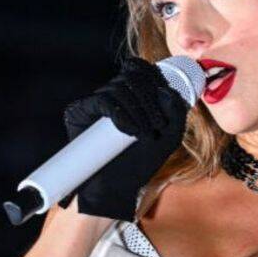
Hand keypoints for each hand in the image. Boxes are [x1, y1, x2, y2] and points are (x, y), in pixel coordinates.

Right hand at [59, 56, 187, 220]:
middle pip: (132, 78)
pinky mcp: (80, 112)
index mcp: (132, 95)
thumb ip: (177, 113)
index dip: (153, 76)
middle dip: (150, 100)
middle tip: (157, 126)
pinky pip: (102, 100)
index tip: (164, 97)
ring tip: (144, 134)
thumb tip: (165, 90)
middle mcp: (112, 94)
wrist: (116, 187)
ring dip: (138, 110)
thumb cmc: (142, 162)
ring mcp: (95, 103)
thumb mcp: (170, 138)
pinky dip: (120, 113)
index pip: (140, 69)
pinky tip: (129, 129)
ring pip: (119, 88)